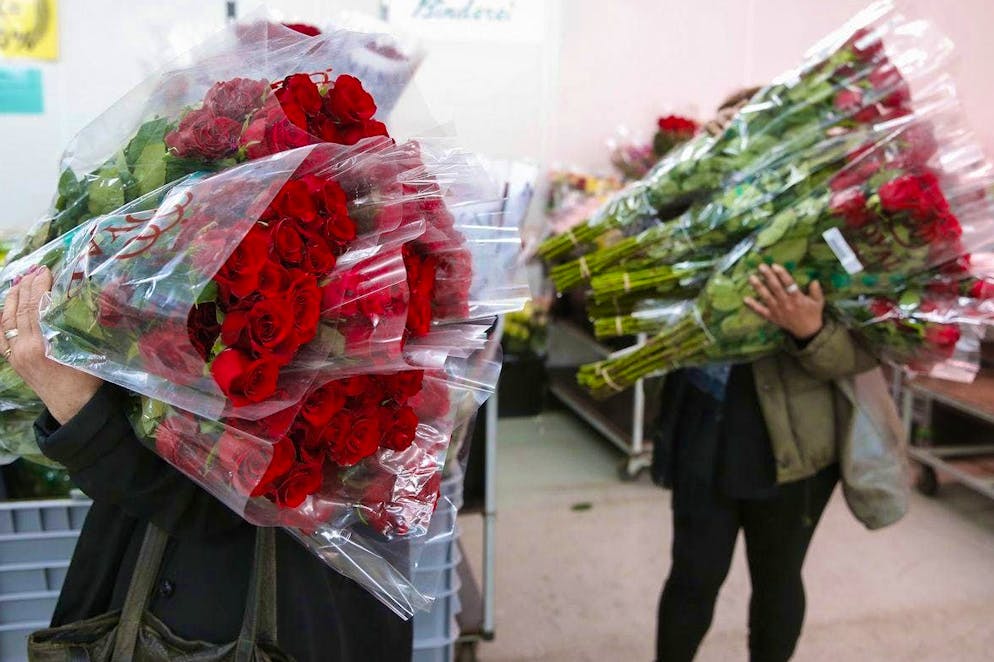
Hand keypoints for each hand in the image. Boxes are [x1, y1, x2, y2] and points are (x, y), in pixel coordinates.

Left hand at [0, 267, 102, 423]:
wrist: (75, 407)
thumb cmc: (90, 379)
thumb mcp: (93, 349)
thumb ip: (89, 322)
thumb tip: (100, 294)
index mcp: (45, 344)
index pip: (36, 306)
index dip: (38, 286)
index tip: (45, 271)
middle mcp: (26, 347)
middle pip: (21, 309)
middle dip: (26, 286)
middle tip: (34, 270)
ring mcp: (15, 354)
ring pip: (6, 320)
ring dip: (11, 298)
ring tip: (18, 282)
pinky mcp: (12, 360)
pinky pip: (0, 335)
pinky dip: (1, 318)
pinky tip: (5, 307)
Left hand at [744, 263, 824, 340]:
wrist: (806, 331)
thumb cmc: (812, 313)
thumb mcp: (818, 302)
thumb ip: (816, 291)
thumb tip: (814, 280)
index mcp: (798, 298)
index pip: (789, 284)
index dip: (782, 274)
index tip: (775, 266)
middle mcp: (786, 304)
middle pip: (776, 288)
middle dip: (768, 276)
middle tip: (761, 266)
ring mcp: (777, 311)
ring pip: (766, 297)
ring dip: (758, 287)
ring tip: (751, 278)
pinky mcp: (771, 317)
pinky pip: (761, 311)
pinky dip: (753, 306)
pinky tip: (745, 299)